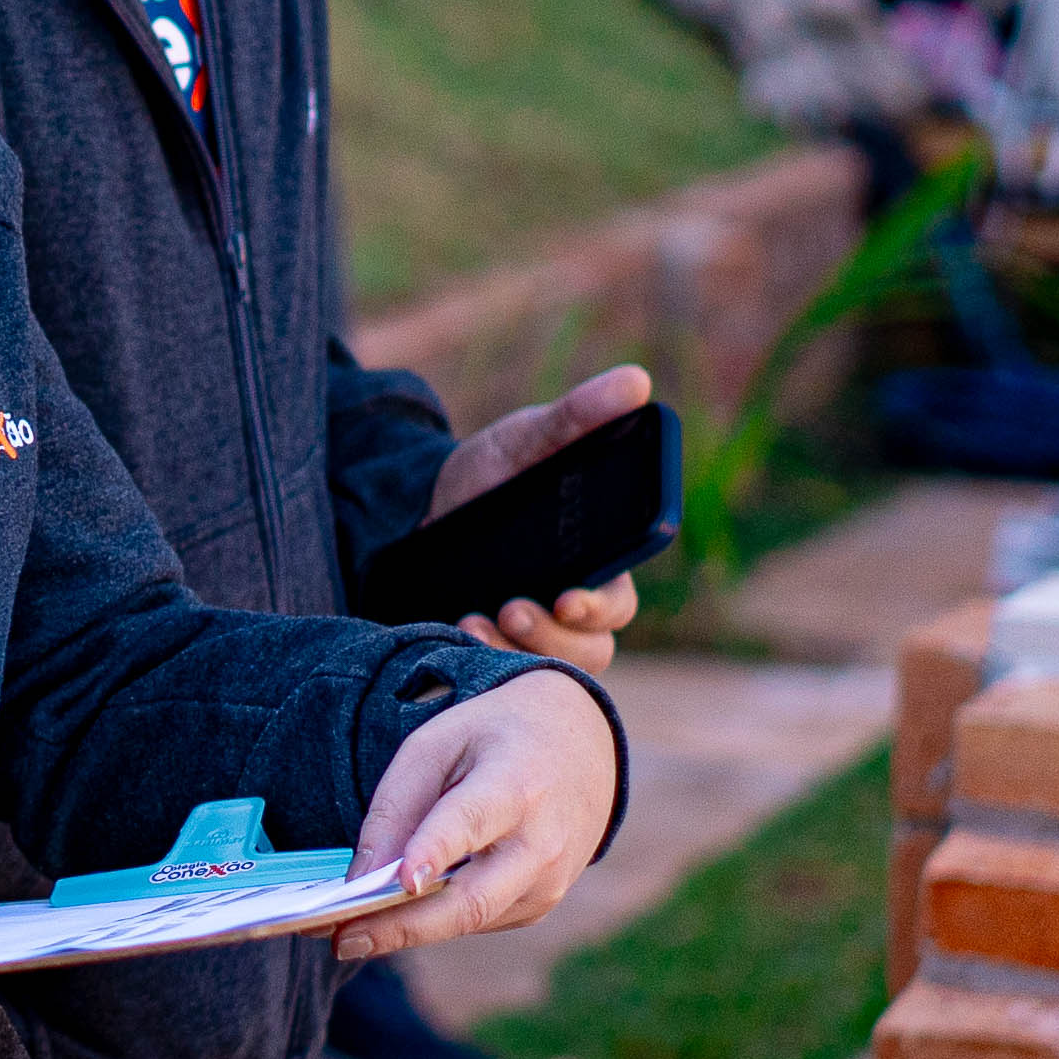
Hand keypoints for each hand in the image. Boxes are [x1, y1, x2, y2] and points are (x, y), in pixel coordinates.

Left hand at [332, 669, 619, 961]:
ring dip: (406, 931)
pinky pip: (477, 920)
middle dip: (402, 925)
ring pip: (469, 920)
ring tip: (345, 933)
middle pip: (471, 900)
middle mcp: (543, 843)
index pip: (470, 823)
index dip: (434, 852)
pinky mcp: (540, 904)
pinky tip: (392, 915)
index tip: (400, 881)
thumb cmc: (496, 740)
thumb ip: (396, 805)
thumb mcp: (436, 743)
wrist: (581, 747)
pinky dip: (433, 920)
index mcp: (517, 785)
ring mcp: (549, 882)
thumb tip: (361, 876)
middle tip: (340, 939)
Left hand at [422, 364, 650, 669]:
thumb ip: (577, 417)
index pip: (619, 602)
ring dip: (515, 653)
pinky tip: (456, 630)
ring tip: (474, 621)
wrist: (421, 506)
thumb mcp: (525, 439)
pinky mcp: (492, 651)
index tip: (568, 597)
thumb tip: (636, 381)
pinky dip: (480, 659)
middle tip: (512, 608)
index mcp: (596, 563)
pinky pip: (501, 678)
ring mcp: (533, 636)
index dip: (600, 608)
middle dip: (554, 636)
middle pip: (591, 649)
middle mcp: (572, 609)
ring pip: (549, 669)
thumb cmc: (492, 472)